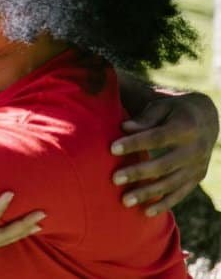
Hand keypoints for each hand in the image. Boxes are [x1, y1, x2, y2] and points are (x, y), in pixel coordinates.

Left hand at [110, 92, 219, 215]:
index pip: (157, 137)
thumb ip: (145, 118)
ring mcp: (197, 166)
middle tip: (114, 179)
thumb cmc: (173, 110)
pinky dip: (164, 204)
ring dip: (148, 193)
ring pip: (171, 183)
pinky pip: (180, 194)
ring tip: (125, 200)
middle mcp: (195, 149)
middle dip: (139, 173)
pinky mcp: (197, 178)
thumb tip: (124, 127)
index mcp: (185, 127)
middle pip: (164, 164)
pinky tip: (146, 212)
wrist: (206, 118)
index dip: (135, 143)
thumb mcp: (162, 106)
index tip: (112, 148)